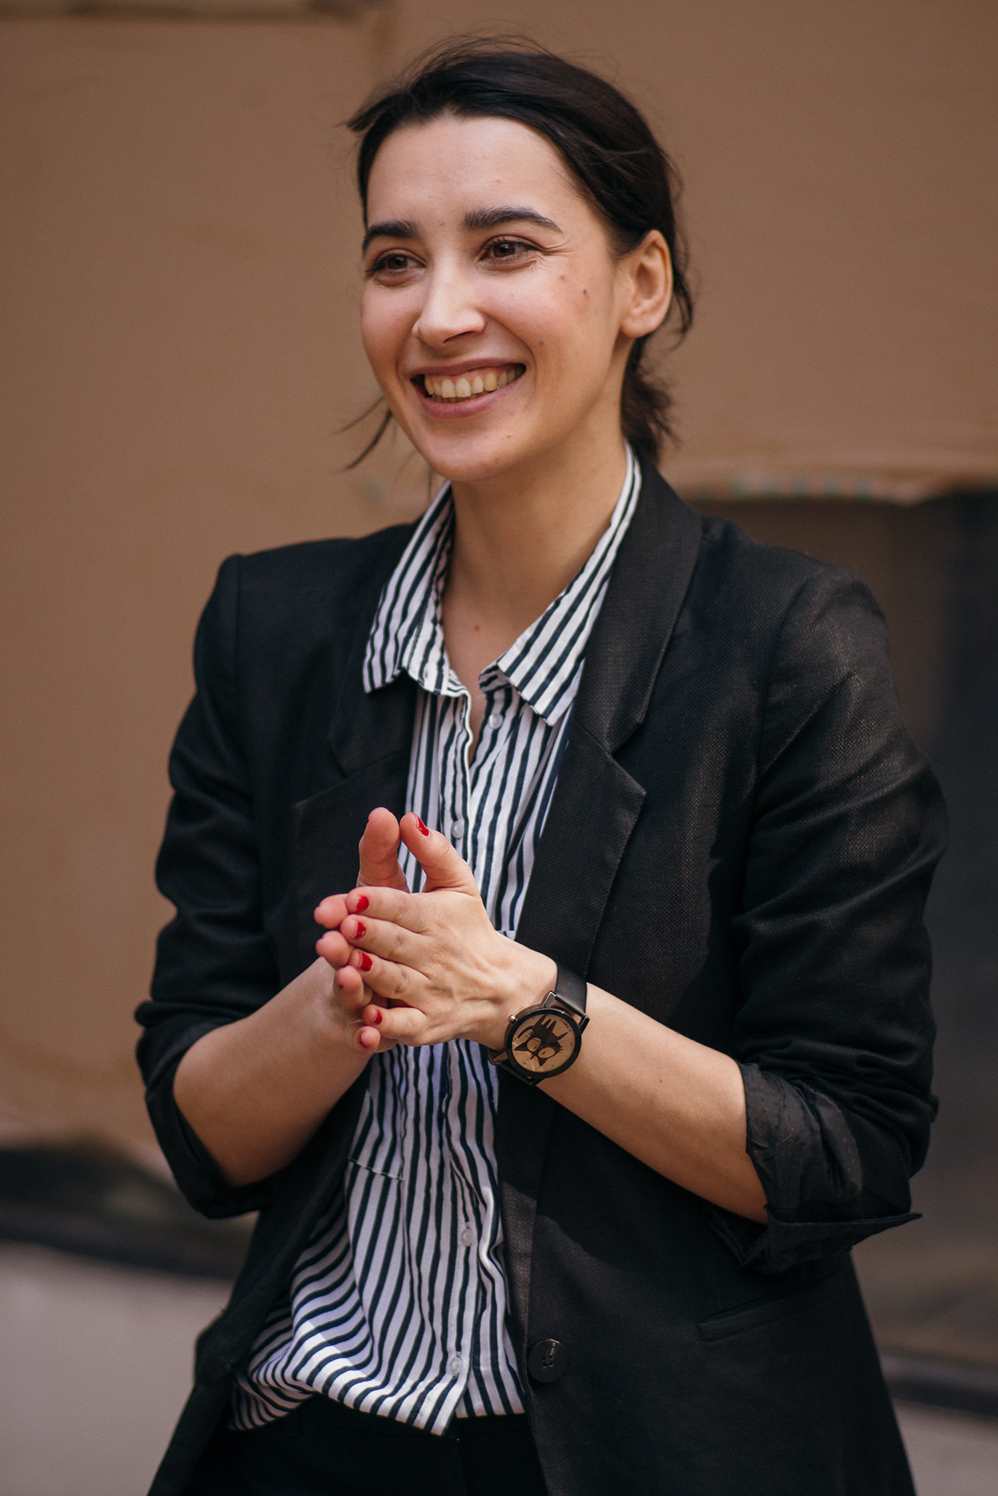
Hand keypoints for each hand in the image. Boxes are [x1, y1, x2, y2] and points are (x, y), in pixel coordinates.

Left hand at [315, 814, 555, 1050]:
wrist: (499, 986)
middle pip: (395, 943)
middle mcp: (434, 955)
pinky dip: (386, 1025)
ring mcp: (430, 992)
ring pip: (396, 982)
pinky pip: (405, 1026)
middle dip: (368, 936)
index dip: (377, 902)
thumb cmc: (469, 928)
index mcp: (436, 918)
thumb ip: (434, 852)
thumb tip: (408, 817)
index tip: (350, 897)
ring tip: (346, 966)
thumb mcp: (459, 885)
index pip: (403, 907)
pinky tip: (366, 1020)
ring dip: (372, 976)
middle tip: (341, 927)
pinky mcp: (426, 1024)